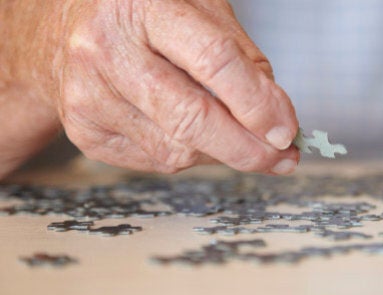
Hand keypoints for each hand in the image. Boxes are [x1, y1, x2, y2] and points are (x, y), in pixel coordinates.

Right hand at [0, 0, 298, 178]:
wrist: (65, 31)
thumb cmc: (146, 16)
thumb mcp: (200, 11)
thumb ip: (242, 58)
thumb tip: (276, 118)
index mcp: (142, 5)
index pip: (213, 61)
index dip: (257, 102)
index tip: (286, 130)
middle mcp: (106, 49)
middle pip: (191, 117)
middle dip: (247, 148)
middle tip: (281, 157)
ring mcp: (89, 95)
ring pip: (177, 149)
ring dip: (222, 153)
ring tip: (240, 139)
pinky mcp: (86, 132)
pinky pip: (158, 161)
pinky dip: (191, 155)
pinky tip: (196, 136)